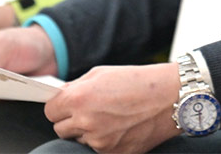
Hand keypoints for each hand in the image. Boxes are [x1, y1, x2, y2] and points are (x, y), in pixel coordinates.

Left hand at [45, 63, 180, 153]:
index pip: (50, 111)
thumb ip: (77, 87)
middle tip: (90, 110)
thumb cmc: (139, 82)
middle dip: (71, 120)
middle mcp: (86, 122)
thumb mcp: (101, 73)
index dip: (59, 106)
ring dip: (87, 132)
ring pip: (79, 141)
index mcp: (79, 98)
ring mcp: (100, 142)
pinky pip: (97, 150)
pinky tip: (118, 127)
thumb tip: (60, 97)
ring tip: (109, 117)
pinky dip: (103, 141)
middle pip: (60, 129)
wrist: (170, 98)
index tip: (66, 104)